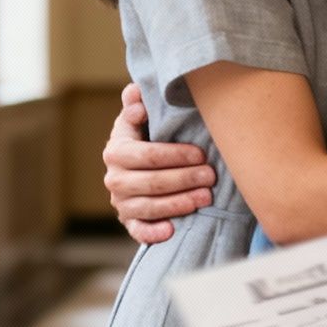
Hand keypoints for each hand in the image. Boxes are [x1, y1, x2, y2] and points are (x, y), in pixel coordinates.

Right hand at [102, 83, 215, 243]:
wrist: (138, 167)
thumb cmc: (146, 137)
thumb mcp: (139, 118)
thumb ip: (136, 103)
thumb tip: (136, 93)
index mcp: (116, 150)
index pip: (147, 155)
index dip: (176, 155)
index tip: (201, 154)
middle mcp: (114, 178)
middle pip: (152, 182)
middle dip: (184, 179)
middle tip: (211, 176)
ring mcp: (121, 203)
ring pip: (150, 206)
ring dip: (179, 203)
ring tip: (206, 197)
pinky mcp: (128, 222)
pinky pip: (138, 231)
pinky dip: (153, 233)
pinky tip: (172, 230)